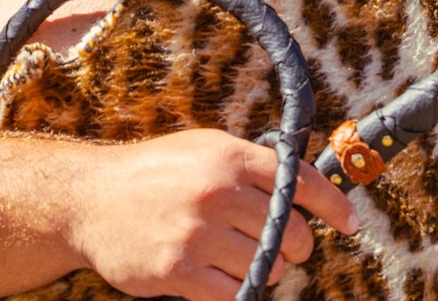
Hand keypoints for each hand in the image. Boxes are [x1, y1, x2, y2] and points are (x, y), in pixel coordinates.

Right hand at [68, 129, 356, 300]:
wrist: (88, 199)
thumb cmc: (152, 174)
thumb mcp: (202, 150)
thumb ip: (250, 166)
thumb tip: (304, 191)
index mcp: (228, 157)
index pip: (301, 182)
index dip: (334, 206)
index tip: (350, 224)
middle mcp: (217, 191)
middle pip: (291, 233)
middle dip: (294, 247)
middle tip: (277, 248)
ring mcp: (197, 232)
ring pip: (267, 266)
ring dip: (261, 270)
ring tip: (235, 258)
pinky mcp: (179, 269)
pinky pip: (234, 294)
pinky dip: (237, 292)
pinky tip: (221, 280)